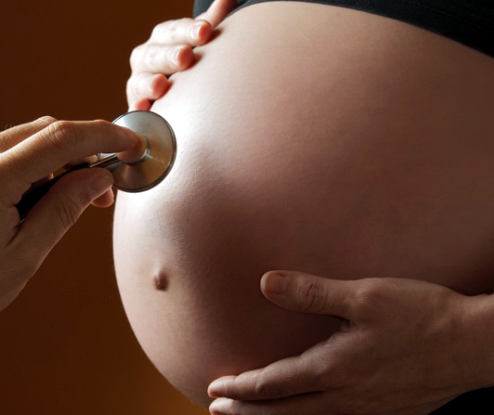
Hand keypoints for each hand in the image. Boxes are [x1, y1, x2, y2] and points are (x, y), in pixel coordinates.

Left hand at [0, 117, 140, 341]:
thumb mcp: (24, 256)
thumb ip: (65, 208)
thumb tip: (99, 177)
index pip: (62, 139)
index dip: (104, 137)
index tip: (132, 144)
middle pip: (46, 130)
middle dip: (85, 149)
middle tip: (105, 188)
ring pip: (27, 137)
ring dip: (61, 157)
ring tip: (75, 197)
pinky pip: (8, 149)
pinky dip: (36, 162)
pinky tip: (44, 193)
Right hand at [126, 0, 236, 110]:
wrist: (176, 98)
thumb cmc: (191, 65)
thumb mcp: (200, 44)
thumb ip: (211, 24)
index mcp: (162, 39)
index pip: (173, 31)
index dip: (188, 31)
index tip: (205, 31)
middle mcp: (146, 59)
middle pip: (154, 54)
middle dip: (169, 55)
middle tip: (186, 57)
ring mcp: (138, 85)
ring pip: (139, 81)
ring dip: (148, 83)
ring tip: (160, 85)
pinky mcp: (137, 111)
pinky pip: (134, 111)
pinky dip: (136, 110)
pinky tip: (142, 109)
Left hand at [208, 271, 493, 413]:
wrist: (476, 347)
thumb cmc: (422, 316)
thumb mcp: (364, 296)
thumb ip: (312, 292)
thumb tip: (265, 283)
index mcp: (335, 369)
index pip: (274, 385)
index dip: (241, 387)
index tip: (216, 386)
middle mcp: (347, 397)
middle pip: (285, 413)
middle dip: (248, 413)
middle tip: (219, 410)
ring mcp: (368, 410)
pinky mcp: (388, 412)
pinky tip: (311, 413)